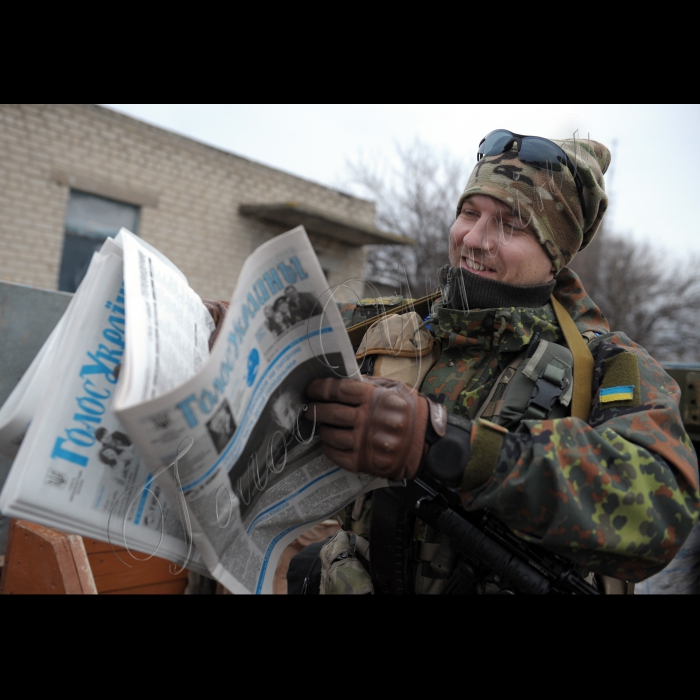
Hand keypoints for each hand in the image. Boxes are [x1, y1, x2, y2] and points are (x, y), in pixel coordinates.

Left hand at [305, 377, 428, 480]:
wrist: (428, 444)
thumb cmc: (411, 412)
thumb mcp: (395, 389)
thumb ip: (370, 384)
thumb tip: (344, 379)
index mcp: (374, 398)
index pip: (338, 390)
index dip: (320, 389)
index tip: (311, 389)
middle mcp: (367, 419)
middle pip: (331, 412)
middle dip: (315, 410)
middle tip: (309, 410)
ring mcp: (365, 442)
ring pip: (331, 435)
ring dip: (322, 430)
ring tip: (320, 426)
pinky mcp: (364, 461)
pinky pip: (336, 455)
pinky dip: (329, 448)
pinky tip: (329, 443)